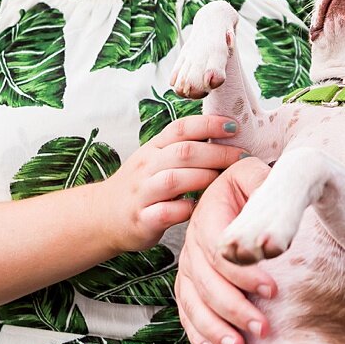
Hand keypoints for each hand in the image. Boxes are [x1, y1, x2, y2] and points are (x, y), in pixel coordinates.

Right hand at [97, 114, 245, 254]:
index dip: (208, 124)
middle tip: (242, 157)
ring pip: (173, 180)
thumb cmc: (141, 187)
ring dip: (203, 178)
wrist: (102, 217)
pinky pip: (165, 212)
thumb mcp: (156, 160)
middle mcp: (146, 167)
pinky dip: (184, 209)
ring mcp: (142, 194)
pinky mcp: (142, 220)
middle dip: (217, 152)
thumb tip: (226, 138)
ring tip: (224, 180)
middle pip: (183, 152)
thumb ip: (184, 149)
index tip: (234, 126)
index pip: (181, 128)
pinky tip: (198, 208)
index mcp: (153, 148)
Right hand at [174, 157, 278, 343]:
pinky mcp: (190, 280)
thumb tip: (269, 216)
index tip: (273, 290)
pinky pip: (187, 309)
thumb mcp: (257, 173)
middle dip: (234, 308)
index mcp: (207, 213)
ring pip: (194, 300)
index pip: (219, 250)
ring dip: (215, 327)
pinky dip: (198, 332)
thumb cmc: (253, 184)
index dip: (244, 273)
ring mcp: (189, 262)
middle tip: (262, 327)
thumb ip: (264, 185)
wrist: (237, 189)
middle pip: (207, 282)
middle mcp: (192, 239)